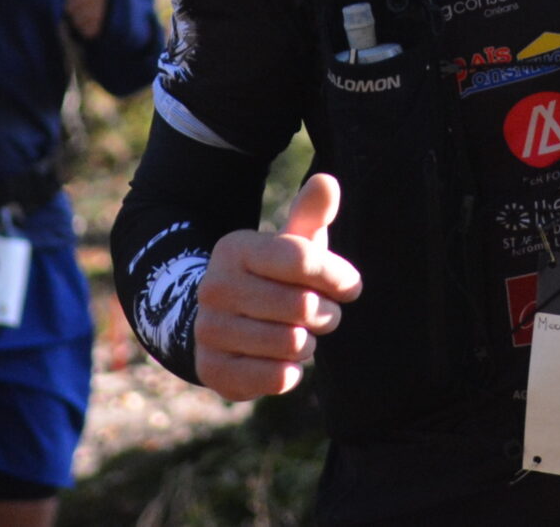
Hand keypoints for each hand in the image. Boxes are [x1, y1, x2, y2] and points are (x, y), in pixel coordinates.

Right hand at [195, 174, 362, 402]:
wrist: (225, 320)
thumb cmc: (274, 276)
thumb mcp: (292, 243)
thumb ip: (311, 213)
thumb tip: (328, 181)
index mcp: (235, 248)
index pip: (303, 259)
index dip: (339, 276)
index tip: (350, 285)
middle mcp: (214, 286)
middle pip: (302, 306)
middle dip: (327, 313)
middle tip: (323, 313)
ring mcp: (208, 329)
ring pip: (293, 343)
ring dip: (308, 342)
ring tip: (299, 333)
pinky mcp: (212, 370)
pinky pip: (277, 377)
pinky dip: (291, 371)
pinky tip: (282, 359)